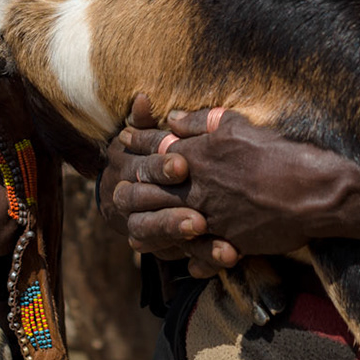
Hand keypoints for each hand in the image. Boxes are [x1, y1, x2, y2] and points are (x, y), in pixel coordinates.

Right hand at [101, 95, 216, 273]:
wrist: (127, 191)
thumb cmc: (141, 156)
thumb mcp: (147, 138)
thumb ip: (146, 122)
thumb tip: (143, 99)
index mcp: (134, 172)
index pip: (145, 171)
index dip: (160, 169)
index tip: (182, 166)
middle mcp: (140, 203)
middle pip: (151, 215)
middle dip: (173, 218)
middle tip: (200, 221)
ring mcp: (157, 227)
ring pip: (169, 244)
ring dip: (197, 248)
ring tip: (226, 250)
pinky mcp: (176, 244)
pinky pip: (190, 258)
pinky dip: (209, 260)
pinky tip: (232, 258)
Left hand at [103, 96, 359, 277]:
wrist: (314, 192)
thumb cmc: (281, 153)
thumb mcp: (239, 126)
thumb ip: (201, 122)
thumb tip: (171, 118)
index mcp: (199, 155)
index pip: (155, 149)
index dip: (136, 146)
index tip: (122, 144)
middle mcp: (197, 187)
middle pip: (149, 191)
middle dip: (130, 190)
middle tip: (115, 192)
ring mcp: (210, 217)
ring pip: (165, 227)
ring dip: (148, 230)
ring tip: (134, 234)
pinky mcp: (227, 241)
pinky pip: (197, 253)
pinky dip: (186, 258)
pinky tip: (180, 263)